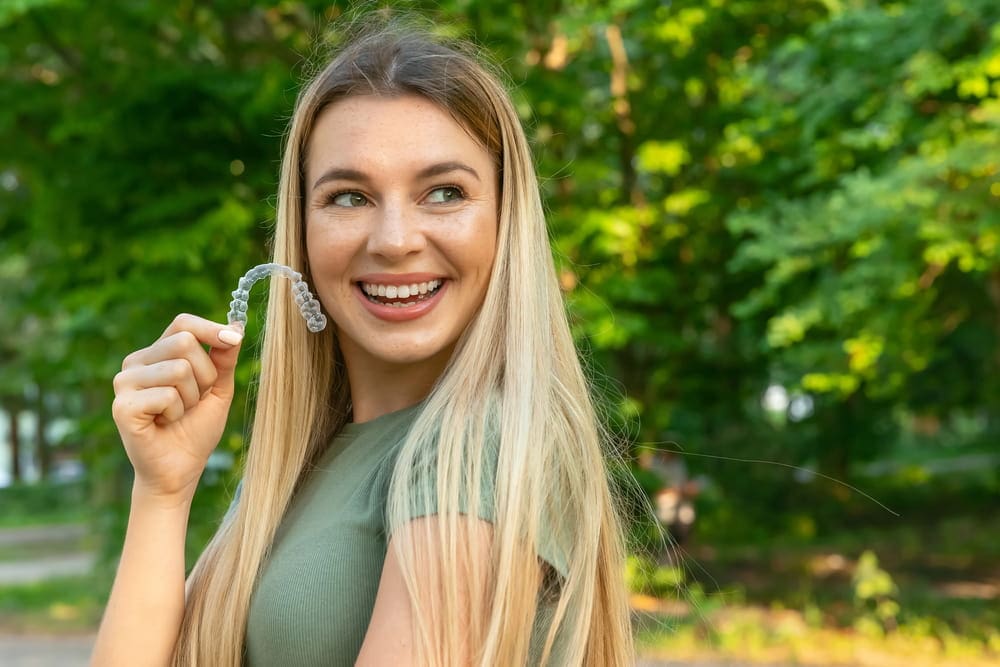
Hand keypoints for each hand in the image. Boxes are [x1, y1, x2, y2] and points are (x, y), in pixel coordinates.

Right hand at [112, 313, 243, 502]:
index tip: (234, 339)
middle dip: (205, 375)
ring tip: (178, 414)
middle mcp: (135, 362)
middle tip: (194, 400)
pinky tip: (164, 424)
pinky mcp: (122, 406)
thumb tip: (235, 327)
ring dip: (191, 398)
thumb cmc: (196, 428)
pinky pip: (167, 395)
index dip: (210, 329)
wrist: (180, 470)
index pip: (182, 323)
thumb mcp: (218, 388)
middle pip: (184, 342)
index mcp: (156, 353)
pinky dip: (177, 413)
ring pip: (179, 369)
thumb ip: (224, 358)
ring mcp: (124, 382)